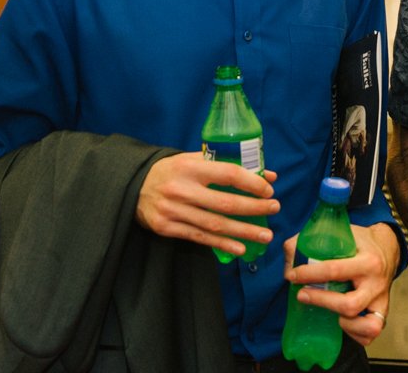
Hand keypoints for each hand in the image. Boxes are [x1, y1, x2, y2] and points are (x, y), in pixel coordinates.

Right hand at [136, 152, 278, 256]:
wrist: (132, 186)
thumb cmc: (172, 171)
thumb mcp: (195, 160)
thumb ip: (228, 164)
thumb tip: (267, 175)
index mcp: (191, 167)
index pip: (228, 174)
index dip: (251, 183)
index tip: (268, 190)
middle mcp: (182, 189)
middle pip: (225, 203)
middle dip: (254, 208)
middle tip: (275, 209)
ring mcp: (173, 211)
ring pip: (215, 225)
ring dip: (244, 231)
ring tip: (266, 235)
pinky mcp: (166, 228)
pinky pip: (200, 238)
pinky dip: (222, 244)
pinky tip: (241, 247)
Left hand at [284, 222, 400, 345]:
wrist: (388, 248)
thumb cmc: (361, 242)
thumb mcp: (342, 233)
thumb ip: (314, 241)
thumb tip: (290, 256)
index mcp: (367, 260)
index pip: (334, 270)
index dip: (309, 274)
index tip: (293, 276)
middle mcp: (376, 283)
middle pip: (350, 304)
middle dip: (321, 302)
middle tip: (303, 295)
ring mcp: (381, 300)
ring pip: (367, 325)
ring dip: (345, 325)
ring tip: (331, 314)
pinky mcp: (382, 311)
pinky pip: (371, 333)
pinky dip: (355, 333)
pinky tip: (343, 322)